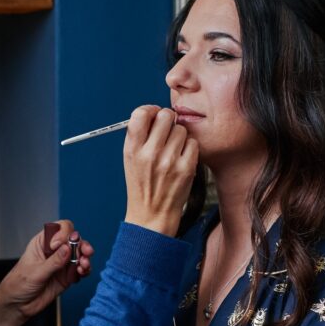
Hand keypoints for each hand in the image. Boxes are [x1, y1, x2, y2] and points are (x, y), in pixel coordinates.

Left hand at [0, 220, 94, 325]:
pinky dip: (85, 270)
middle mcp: (54, 251)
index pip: (59, 228)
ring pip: (79, 254)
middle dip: (81, 244)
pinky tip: (83, 272)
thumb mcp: (35, 272)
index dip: (64, 233)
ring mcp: (61, 263)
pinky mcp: (67, 276)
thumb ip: (53, 261)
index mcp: (42, 243)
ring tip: (84, 265)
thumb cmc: (18, 285)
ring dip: (85, 258)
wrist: (18, 305)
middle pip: (73, 240)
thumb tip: (68, 248)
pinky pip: (80, 269)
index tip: (59, 245)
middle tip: (85, 252)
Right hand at [122, 105, 198, 235]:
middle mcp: (149, 154)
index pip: (141, 114)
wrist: (151, 215)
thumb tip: (156, 112)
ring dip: (179, 136)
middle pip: (165, 116)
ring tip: (173, 149)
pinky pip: (193, 143)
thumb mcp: (131, 159)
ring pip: (181, 129)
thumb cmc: (142, 184)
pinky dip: (189, 148)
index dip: (150, 110)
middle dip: (168, 120)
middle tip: (167, 131)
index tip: (154, 115)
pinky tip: (182, 158)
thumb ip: (139, 135)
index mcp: (132, 149)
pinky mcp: (186, 169)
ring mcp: (169, 161)